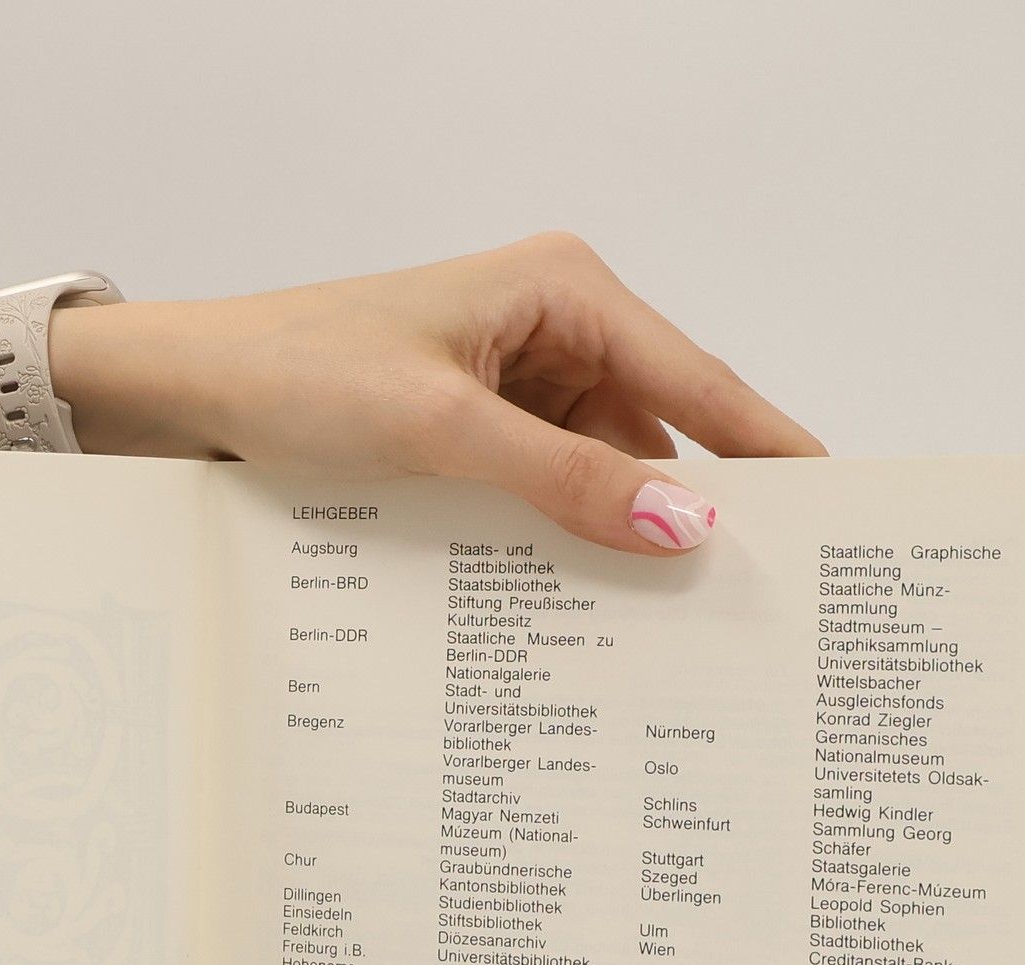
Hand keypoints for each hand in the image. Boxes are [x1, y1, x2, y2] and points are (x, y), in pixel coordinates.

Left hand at [57, 232, 824, 552]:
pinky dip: (559, 536)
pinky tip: (575, 595)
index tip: (832, 508)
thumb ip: (566, 479)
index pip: (696, 378)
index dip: (766, 449)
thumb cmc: (298, 373)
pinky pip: (545, 487)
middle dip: (688, 508)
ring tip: (662, 615)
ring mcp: (511, 381)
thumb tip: (683, 525)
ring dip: (614, 533)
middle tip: (745, 597)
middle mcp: (551, 326)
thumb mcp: (442, 431)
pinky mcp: (474, 429)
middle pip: (655, 429)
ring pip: (600, 469)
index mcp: (564, 289)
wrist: (191, 391)